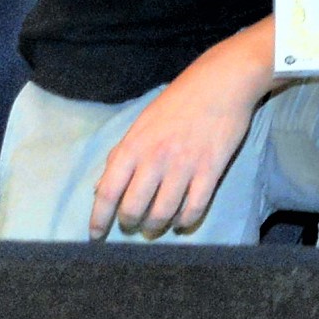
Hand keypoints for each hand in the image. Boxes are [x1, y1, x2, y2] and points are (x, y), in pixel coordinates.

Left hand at [86, 60, 270, 237]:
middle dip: (131, 224)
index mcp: (133, 146)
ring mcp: (184, 165)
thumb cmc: (178, 101)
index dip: (99, 219)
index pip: (107, 192)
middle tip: (134, 226)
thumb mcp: (141, 124)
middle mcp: (155, 159)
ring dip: (157, 226)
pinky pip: (195, 206)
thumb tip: (100, 188)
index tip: (96, 236)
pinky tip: (183, 222)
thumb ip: (120, 155)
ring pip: (163, 212)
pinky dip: (187, 221)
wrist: (222, 82)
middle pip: (134, 208)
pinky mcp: (211, 169)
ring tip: (157, 227)